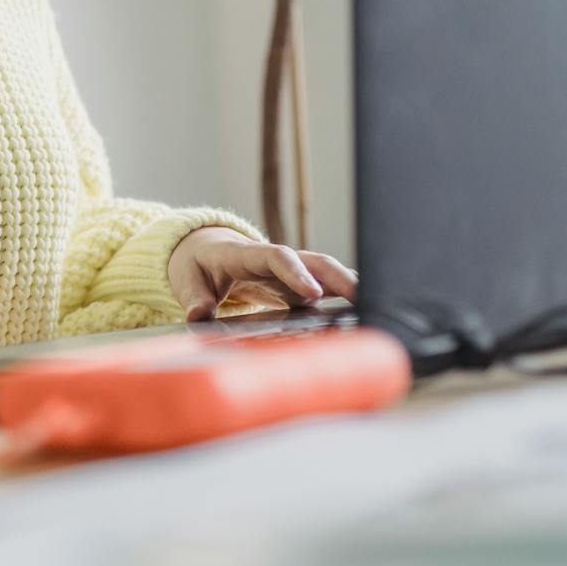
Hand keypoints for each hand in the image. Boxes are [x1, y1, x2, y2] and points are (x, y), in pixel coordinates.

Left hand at [167, 226, 358, 321]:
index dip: (295, 272)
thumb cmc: (197, 265)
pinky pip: (327, 288)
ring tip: (380, 306)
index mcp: (244, 254)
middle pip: (312, 261)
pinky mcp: (299, 285)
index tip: (312, 293)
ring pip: (326, 272)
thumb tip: (199, 315)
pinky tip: (370, 313)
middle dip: (337, 276)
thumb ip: (193, 297)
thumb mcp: (186, 279)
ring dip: (351, 286)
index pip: (275, 256)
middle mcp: (274, 259)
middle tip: (361, 297)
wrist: (204, 250)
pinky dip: (348, 299)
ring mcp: (290, 271)